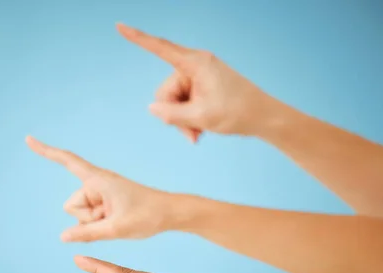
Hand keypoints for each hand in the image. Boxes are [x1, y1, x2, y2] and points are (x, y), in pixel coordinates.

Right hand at [26, 136, 170, 241]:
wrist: (170, 213)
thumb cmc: (147, 216)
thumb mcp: (116, 228)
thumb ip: (87, 233)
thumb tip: (63, 237)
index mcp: (98, 179)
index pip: (67, 161)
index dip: (46, 151)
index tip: (28, 139)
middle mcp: (96, 183)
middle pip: (72, 206)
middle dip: (87, 218)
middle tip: (114, 217)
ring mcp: (100, 193)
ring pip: (80, 215)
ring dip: (95, 222)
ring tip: (119, 218)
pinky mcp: (104, 202)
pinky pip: (90, 218)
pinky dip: (99, 223)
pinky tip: (118, 220)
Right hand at [118, 23, 278, 141]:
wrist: (262, 117)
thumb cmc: (236, 112)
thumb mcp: (200, 118)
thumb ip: (171, 114)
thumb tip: (152, 108)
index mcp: (196, 63)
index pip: (160, 48)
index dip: (138, 38)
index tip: (120, 26)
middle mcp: (195, 66)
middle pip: (165, 91)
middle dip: (173, 115)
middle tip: (191, 135)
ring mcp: (198, 77)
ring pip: (173, 101)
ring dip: (182, 121)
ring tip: (198, 135)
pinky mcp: (202, 87)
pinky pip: (184, 103)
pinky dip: (188, 118)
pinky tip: (199, 132)